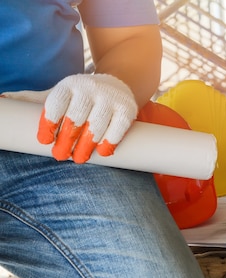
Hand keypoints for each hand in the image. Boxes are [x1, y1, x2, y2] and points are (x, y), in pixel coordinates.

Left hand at [3, 73, 137, 162]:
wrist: (118, 84)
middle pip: (75, 118)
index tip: (44, 141)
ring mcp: (110, 98)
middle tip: (61, 156)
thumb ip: (33, 98)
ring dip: (86, 146)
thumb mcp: (59, 93)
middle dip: (66, 141)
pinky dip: (109, 142)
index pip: (55, 104)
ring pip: (96, 126)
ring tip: (80, 158)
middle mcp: (89, 88)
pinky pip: (118, 128)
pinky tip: (103, 152)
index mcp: (69, 85)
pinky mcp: (127, 108)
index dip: (48, 124)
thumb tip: (2, 98)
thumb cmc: (81, 96)